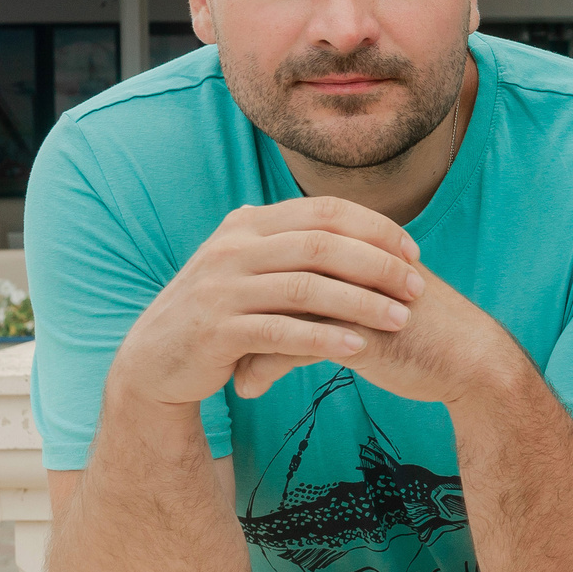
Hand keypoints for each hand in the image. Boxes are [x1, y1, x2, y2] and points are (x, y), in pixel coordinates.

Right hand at [106, 198, 424, 407]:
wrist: (155, 361)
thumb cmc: (219, 312)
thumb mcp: (248, 264)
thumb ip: (288, 242)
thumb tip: (345, 220)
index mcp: (248, 224)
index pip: (325, 211)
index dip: (375, 228)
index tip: (412, 252)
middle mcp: (233, 248)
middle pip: (322, 245)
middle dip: (378, 265)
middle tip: (417, 288)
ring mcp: (221, 288)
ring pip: (307, 288)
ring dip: (361, 303)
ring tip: (401, 320)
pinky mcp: (216, 332)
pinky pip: (282, 332)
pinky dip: (324, 338)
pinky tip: (359, 347)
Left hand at [246, 263, 517, 405]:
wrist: (471, 360)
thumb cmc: (423, 329)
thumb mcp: (378, 293)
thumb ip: (341, 279)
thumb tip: (294, 281)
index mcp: (356, 246)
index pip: (285, 250)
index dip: (252, 279)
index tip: (229, 308)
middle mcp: (352, 264)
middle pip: (274, 277)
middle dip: (240, 311)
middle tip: (216, 339)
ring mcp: (355, 296)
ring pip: (277, 312)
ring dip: (244, 343)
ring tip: (228, 370)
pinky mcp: (360, 335)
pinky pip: (294, 348)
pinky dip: (264, 368)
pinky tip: (248, 387)